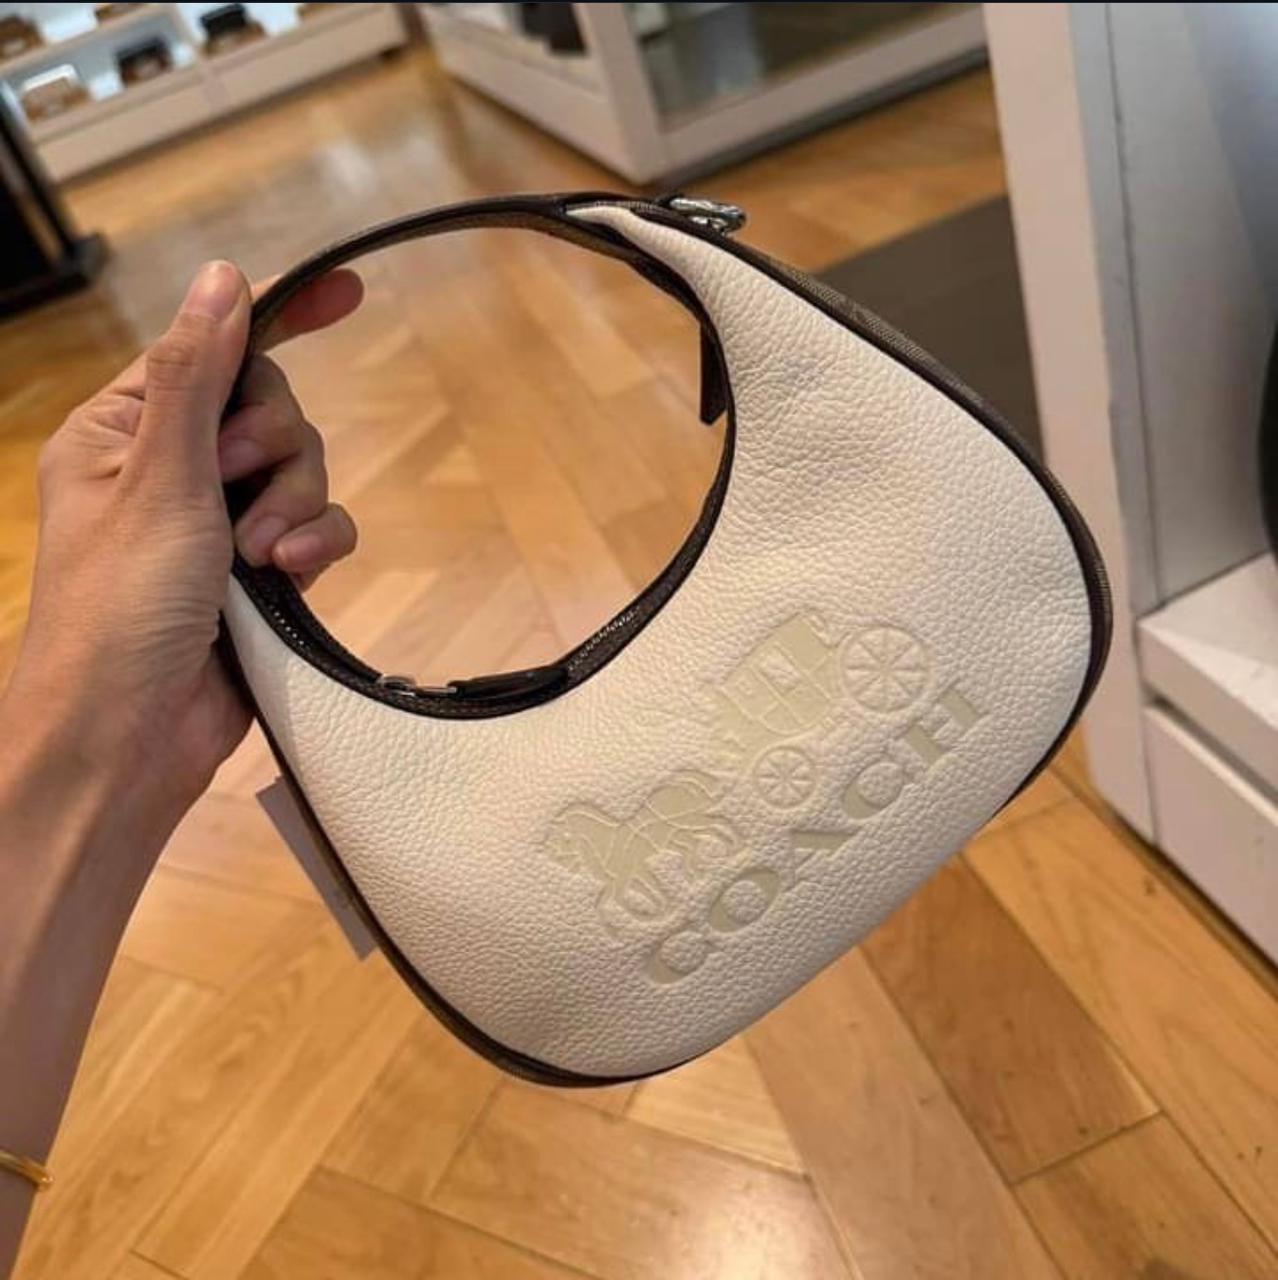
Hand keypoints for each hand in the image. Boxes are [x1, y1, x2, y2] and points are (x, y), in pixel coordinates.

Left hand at [5, 261, 362, 821]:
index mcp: (126, 431)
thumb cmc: (120, 603)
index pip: (213, 352)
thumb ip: (199, 376)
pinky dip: (316, 544)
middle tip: (237, 487)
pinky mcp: (265, 576)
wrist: (129, 736)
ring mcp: (222, 525)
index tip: (349, 292)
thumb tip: (223, 277)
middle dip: (272, 449)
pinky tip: (296, 573)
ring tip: (262, 557)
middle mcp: (175, 469)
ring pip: (302, 472)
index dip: (277, 320)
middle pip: (270, 411)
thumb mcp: (159, 477)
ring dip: (293, 506)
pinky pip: (319, 529)